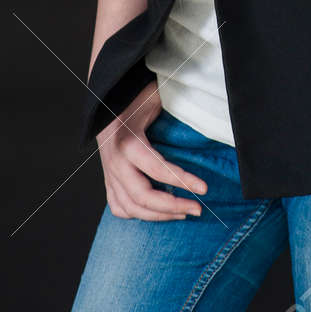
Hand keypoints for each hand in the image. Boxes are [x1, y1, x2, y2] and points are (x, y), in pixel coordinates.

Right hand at [96, 79, 207, 219]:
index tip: (203, 189)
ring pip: (130, 207)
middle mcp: (115, 161)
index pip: (157, 169)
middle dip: (171, 207)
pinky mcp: (108, 178)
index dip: (182, 181)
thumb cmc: (134, 95)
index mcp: (127, 141)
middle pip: (141, 197)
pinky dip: (137, 214)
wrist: (106, 97)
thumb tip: (203, 112)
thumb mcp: (155, 98)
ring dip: (159, 215)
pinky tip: (156, 212)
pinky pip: (118, 206)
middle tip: (197, 208)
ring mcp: (109, 172)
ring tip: (183, 212)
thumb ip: (175, 107)